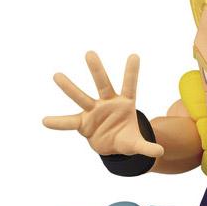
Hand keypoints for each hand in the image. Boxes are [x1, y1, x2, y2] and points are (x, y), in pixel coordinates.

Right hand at [43, 51, 163, 157]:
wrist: (112, 145)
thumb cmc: (126, 138)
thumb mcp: (137, 144)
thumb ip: (147, 147)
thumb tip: (160, 152)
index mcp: (125, 104)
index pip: (130, 86)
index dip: (132, 72)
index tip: (134, 55)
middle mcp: (108, 103)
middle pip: (103, 84)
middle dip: (97, 70)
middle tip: (90, 53)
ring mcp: (94, 111)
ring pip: (82, 97)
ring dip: (70, 87)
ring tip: (57, 75)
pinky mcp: (83, 122)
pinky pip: (69, 122)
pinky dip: (58, 123)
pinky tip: (46, 121)